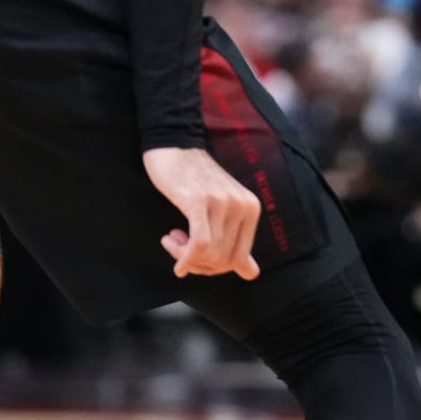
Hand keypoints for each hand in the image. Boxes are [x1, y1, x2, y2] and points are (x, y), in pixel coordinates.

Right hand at [141, 146, 262, 278]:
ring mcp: (222, 203)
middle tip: (179, 248)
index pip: (238, 260)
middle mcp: (242, 206)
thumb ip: (237, 241)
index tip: (195, 258)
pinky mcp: (200, 201)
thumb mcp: (223, 209)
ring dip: (184, 256)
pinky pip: (198, 244)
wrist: (175, 146)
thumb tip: (252, 274)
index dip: (213, 268)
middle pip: (222, 261)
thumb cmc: (195, 179)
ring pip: (209, 255)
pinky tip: (168, 244)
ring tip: (173, 239)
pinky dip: (183, 256)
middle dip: (198, 264)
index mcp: (251, 209)